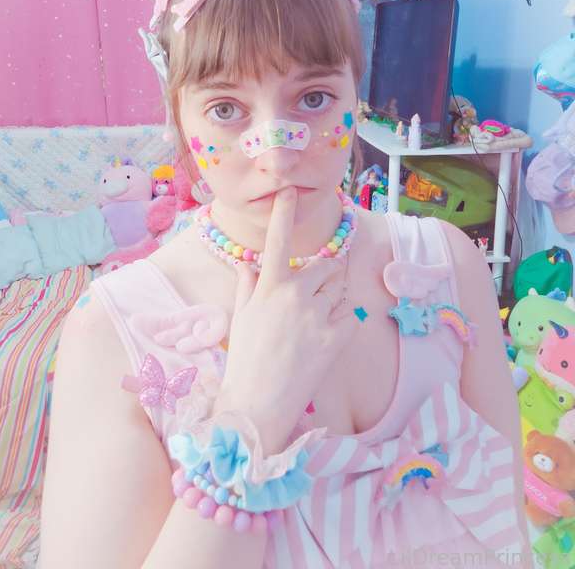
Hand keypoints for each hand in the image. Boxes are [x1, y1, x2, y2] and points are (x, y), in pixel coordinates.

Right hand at [214, 187, 357, 452]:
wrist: (259, 403)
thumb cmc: (245, 359)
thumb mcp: (242, 317)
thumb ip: (247, 285)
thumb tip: (246, 263)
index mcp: (268, 285)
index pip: (277, 240)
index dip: (283, 212)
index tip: (289, 190)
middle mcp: (294, 293)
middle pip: (325, 266)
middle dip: (323, 277)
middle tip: (311, 301)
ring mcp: (317, 314)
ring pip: (340, 287)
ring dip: (334, 296)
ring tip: (316, 321)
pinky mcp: (336, 336)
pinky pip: (351, 313)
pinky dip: (344, 320)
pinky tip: (327, 337)